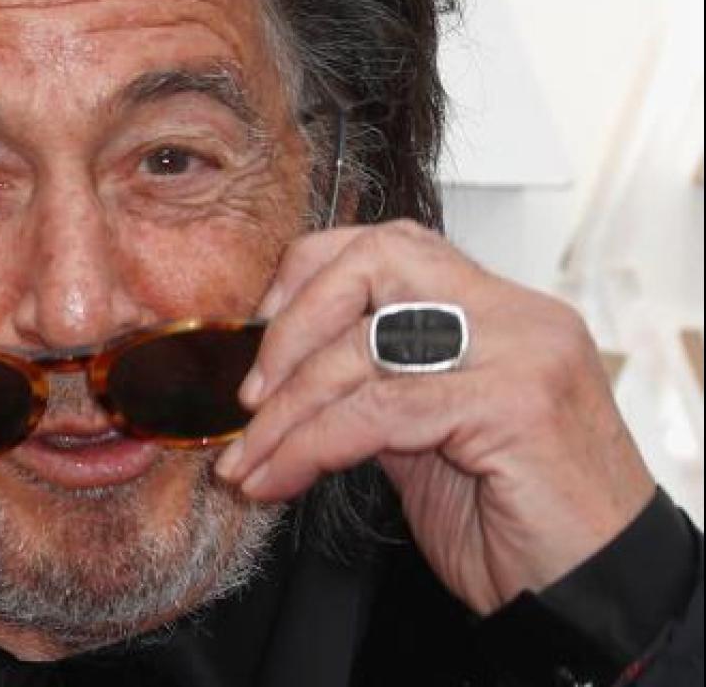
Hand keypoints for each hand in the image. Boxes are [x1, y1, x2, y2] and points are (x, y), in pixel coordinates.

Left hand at [215, 220, 654, 614]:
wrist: (593, 595)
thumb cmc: (518, 524)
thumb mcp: (428, 442)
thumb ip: (375, 391)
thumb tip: (289, 379)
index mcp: (498, 311)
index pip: (390, 244)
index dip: (310, 276)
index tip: (260, 338)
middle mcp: (516, 316)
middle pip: (377, 260)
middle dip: (292, 324)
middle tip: (250, 396)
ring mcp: (521, 352)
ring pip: (364, 346)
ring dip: (284, 412)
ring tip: (247, 463)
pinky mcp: (513, 405)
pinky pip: (378, 411)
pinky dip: (311, 446)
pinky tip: (280, 479)